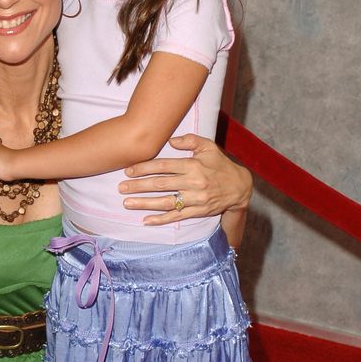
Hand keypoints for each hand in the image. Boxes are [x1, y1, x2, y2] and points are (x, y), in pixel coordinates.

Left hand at [119, 134, 252, 225]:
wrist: (239, 187)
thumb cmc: (220, 165)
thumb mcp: (209, 147)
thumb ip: (190, 140)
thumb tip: (171, 140)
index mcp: (193, 165)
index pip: (164, 166)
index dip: (145, 168)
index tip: (129, 170)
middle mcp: (193, 183)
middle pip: (161, 185)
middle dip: (139, 186)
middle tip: (121, 187)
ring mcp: (195, 199)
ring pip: (166, 202)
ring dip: (144, 204)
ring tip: (127, 203)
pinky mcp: (198, 212)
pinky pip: (177, 217)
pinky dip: (161, 220)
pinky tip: (146, 221)